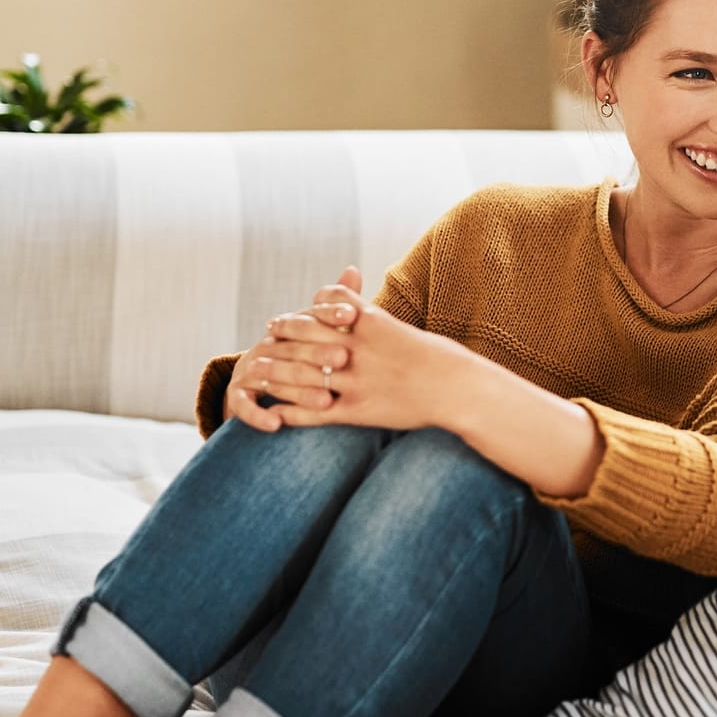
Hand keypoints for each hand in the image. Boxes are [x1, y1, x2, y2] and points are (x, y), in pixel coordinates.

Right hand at [223, 267, 361, 431]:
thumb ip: (338, 304)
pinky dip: (258, 415)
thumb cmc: (301, 355)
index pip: (307, 316)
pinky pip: (244, 405)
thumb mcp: (320, 333)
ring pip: (272, 377)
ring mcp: (250, 369)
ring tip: (326, 402)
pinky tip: (277, 425)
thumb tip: (354, 268)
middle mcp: (267, 345)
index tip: (352, 315)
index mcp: (287, 329)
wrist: (258, 382)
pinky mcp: (237, 395)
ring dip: (298, 391)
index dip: (327, 313)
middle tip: (344, 359)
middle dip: (318, 352)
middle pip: (291, 347)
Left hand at [270, 278, 476, 433]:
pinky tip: (275, 413)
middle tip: (265, 338)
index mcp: (372, 323)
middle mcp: (358, 349)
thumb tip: (359, 311)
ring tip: (257, 374)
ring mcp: (355, 380)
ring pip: (302, 373)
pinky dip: (290, 412)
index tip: (286, 316)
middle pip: (305, 334)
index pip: (326, 303)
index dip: (302, 309)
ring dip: (275, 373)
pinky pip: (313, 412)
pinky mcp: (357, 411)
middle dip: (281, 335)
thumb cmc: (442, 361)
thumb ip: (377, 321)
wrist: (460, 391)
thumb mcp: (406, 331)